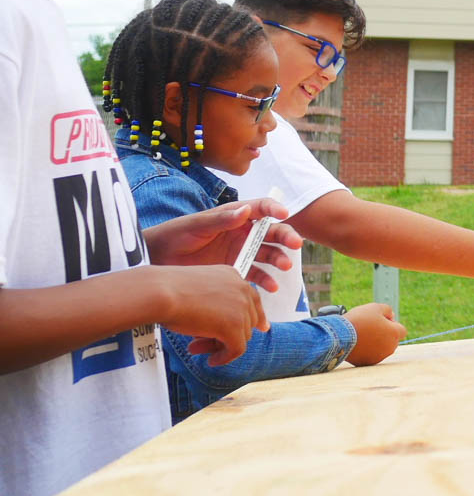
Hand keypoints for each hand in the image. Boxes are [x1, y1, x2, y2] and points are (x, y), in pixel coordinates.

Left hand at [143, 199, 301, 291]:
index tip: (284, 214)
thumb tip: (246, 210)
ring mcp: (241, 252)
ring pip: (268, 254)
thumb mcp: (197, 225)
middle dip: (285, 237)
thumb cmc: (175, 236)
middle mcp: (242, 233)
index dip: (275, 209)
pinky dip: (266, 280)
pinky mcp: (236, 271)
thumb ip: (222, 219)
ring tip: (284, 267)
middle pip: (271, 232)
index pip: (261, 208)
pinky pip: (256, 275)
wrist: (156, 260)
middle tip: (295, 244)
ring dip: (279, 259)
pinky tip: (271, 286)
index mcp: (235, 216)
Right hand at [158, 264, 268, 366]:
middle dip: (226, 334)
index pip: (252, 299)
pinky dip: (225, 357)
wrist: (160, 292)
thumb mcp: (197, 290)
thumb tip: (223, 328)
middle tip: (201, 344)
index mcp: (232, 276)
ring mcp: (240, 307)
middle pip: (247, 320)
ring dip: (219, 346)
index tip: (261, 328)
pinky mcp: (234, 325)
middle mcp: (241, 289)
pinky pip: (236, 349)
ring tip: (195, 349)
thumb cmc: (168, 290)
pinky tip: (211, 361)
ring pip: (240, 336)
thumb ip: (215, 301)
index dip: (255, 316)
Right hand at [345, 302, 405, 365]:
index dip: (393, 324)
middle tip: (370, 327)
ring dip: (377, 342)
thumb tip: (391, 317)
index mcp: (394, 334)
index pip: (401, 330)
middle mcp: (390, 347)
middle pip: (393, 340)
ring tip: (363, 335)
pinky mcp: (369, 362)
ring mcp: (379, 356)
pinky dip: (368, 350)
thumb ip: (388, 310)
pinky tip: (358, 343)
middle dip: (385, 334)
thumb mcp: (375, 307)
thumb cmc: (359, 320)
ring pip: (382, 348)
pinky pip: (372, 355)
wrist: (340, 335)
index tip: (380, 321)